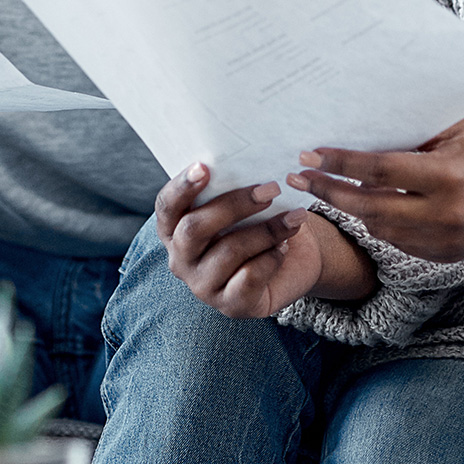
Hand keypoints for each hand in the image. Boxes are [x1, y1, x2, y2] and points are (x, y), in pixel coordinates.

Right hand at [155, 165, 376, 317]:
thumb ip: (230, 186)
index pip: (167, 206)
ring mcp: (203, 286)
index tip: (204, 167)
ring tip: (295, 216)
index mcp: (173, 229)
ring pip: (228, 252)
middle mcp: (181, 259)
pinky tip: (286, 245)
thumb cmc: (258, 222)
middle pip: (195, 228)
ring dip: (266, 230)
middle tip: (270, 189)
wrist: (292, 260)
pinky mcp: (231, 306)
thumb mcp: (242, 203)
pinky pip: (249, 278)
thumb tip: (243, 158)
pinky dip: (271, 257)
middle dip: (234, 205)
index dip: (182, 187)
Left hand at [288, 119, 463, 263]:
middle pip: (370, 207)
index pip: (379, 171)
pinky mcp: (446, 257)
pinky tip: (360, 206)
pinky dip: (377, 224)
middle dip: (330, 192)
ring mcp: (446, 241)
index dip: (340, 163)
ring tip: (324, 190)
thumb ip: (410, 137)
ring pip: (379, 229)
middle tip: (298, 179)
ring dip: (350, 209)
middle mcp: (445, 215)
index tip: (308, 155)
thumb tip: (357, 131)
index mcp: (448, 177)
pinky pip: (398, 243)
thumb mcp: (454, 132)